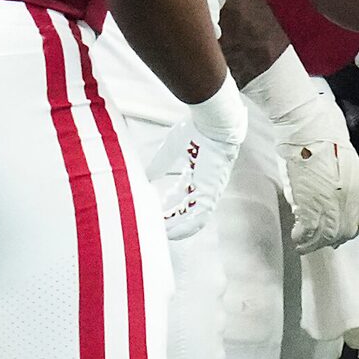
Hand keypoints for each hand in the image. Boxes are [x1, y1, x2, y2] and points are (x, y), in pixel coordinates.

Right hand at [156, 80, 248, 239]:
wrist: (214, 123)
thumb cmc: (196, 130)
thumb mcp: (171, 149)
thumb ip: (159, 165)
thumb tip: (145, 176)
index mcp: (199, 174)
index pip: (185, 196)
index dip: (172, 206)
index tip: (158, 212)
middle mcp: (206, 186)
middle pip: (189, 210)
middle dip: (172, 221)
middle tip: (157, 229)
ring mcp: (210, 190)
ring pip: (193, 218)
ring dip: (177, 227)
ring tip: (161, 235)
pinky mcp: (210, 192)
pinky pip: (197, 216)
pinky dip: (183, 226)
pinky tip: (170, 231)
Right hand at [245, 53, 358, 252]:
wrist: (308, 126)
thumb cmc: (323, 136)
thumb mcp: (344, 164)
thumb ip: (342, 186)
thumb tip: (329, 200)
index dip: (348, 230)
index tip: (337, 233)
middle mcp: (350, 199)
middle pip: (344, 232)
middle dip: (329, 239)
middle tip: (316, 241)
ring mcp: (332, 203)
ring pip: (326, 235)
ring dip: (313, 242)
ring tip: (302, 243)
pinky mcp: (312, 204)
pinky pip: (309, 230)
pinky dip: (301, 236)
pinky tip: (296, 236)